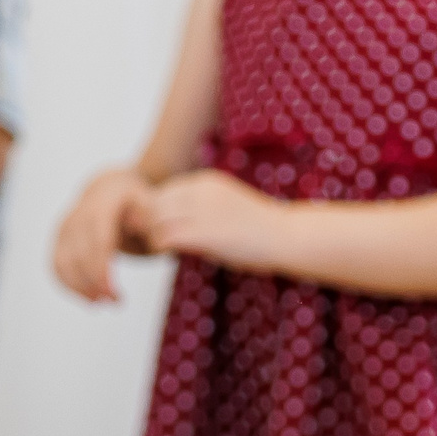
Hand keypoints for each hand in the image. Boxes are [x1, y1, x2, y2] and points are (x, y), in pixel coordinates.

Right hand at [53, 166, 152, 302]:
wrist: (109, 187)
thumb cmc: (135, 200)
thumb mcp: (150, 202)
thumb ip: (150, 218)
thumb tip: (144, 231)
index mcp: (102, 206)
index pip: (98, 243)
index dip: (102, 271)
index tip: (114, 294)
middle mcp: (78, 215)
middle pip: (80, 257)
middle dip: (95, 284)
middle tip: (115, 303)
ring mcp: (64, 226)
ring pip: (63, 263)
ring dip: (79, 288)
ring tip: (101, 303)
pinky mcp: (58, 238)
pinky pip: (56, 265)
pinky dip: (67, 284)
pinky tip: (86, 297)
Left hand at [134, 169, 285, 271]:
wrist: (285, 236)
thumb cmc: (258, 226)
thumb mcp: (226, 203)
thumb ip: (198, 205)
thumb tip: (166, 218)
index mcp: (206, 181)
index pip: (163, 192)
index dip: (159, 212)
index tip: (167, 228)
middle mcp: (200, 191)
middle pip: (154, 205)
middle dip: (151, 223)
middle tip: (161, 240)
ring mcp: (201, 211)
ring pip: (155, 221)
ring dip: (155, 236)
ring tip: (167, 248)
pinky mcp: (203, 233)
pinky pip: (165, 238)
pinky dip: (162, 247)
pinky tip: (173, 254)